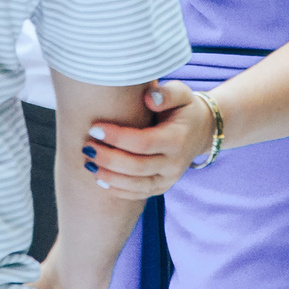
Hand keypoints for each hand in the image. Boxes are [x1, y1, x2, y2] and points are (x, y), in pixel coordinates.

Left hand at [79, 81, 209, 197]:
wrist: (201, 130)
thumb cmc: (184, 108)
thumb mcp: (182, 94)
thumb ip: (167, 93)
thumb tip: (149, 98)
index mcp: (177, 140)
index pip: (143, 143)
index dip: (117, 138)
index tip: (94, 128)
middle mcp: (175, 164)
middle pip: (136, 167)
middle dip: (108, 159)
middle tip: (86, 147)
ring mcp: (169, 179)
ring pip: (136, 186)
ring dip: (109, 176)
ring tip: (88, 163)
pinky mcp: (162, 187)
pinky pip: (138, 194)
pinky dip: (117, 190)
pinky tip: (99, 179)